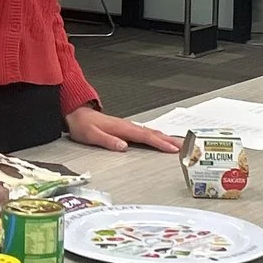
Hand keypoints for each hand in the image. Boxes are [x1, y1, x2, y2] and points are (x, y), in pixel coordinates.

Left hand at [65, 105, 183, 153]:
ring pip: (151, 132)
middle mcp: (127, 126)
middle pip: (153, 133)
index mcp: (122, 128)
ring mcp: (128, 126)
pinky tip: (160, 139)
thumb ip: (108, 141)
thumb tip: (123, 147)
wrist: (77, 113)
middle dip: (169, 140)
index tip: (172, 149)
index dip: (160, 143)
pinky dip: (156, 136)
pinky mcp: (126, 128)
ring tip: (178, 144)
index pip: (145, 136)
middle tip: (185, 147)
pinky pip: (146, 132)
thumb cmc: (83, 125)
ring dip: (165, 138)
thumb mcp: (91, 135)